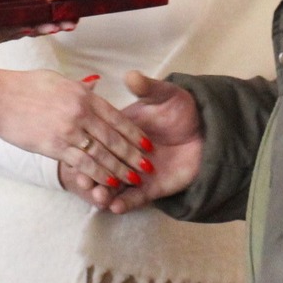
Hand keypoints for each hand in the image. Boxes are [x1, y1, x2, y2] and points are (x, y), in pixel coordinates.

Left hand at [0, 0, 74, 46]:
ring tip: (53, 26)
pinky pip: (8, 36)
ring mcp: (4, 27)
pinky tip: (29, 27)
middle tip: (68, 25)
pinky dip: (19, 32)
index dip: (59, 13)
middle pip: (40, 23)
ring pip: (27, 32)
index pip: (45, 9)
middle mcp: (14, 15)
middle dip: (56, 25)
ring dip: (41, 30)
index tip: (73, 15)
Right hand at [0, 67, 148, 189]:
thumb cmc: (25, 87)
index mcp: (84, 96)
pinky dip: (99, 175)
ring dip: (121, 169)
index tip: (147, 144)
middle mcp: (81, 113)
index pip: (116, 117)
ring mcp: (69, 131)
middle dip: (134, 155)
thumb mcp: (59, 80)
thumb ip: (79, 89)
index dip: (134, 133)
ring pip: (103, 154)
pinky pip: (83, 164)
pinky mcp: (56, 147)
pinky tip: (111, 183)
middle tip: (149, 167)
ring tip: (136, 180)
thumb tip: (94, 88)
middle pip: (114, 138)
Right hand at [76, 71, 202, 212]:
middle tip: (84, 183)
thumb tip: (130, 75)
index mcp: (120, 132)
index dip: (87, 150)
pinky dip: (124, 204)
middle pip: (102, 168)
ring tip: (101, 197)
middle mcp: (124, 155)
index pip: (99, 142)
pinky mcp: (151, 188)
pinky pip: (134, 200)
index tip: (76, 157)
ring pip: (115, 187)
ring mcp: (136, 173)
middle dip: (91, 177)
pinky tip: (117, 207)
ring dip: (104, 194)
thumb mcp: (164, 96)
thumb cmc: (182, 109)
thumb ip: (147, 88)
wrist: (207, 130)